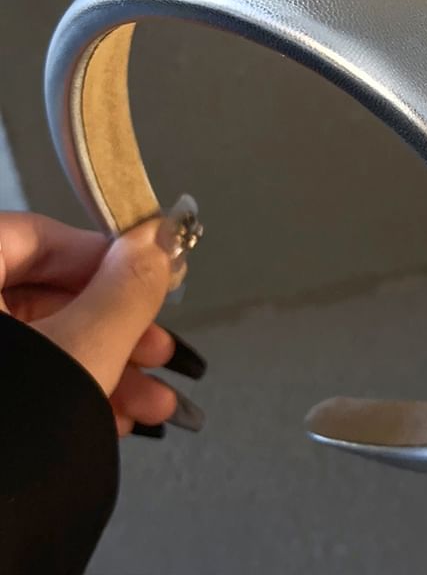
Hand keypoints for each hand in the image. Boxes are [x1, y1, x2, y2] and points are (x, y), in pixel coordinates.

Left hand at [0, 212, 203, 436]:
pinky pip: (24, 384)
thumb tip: (159, 240)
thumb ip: (125, 290)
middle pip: (45, 300)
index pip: (35, 238)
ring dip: (107, 372)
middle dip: (118, 331)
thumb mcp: (81, 350)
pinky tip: (116, 420)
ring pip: (40, 348)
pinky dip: (71, 397)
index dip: (104, 256)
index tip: (153, 278)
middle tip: (161, 351)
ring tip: (155, 404)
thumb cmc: (4, 437)